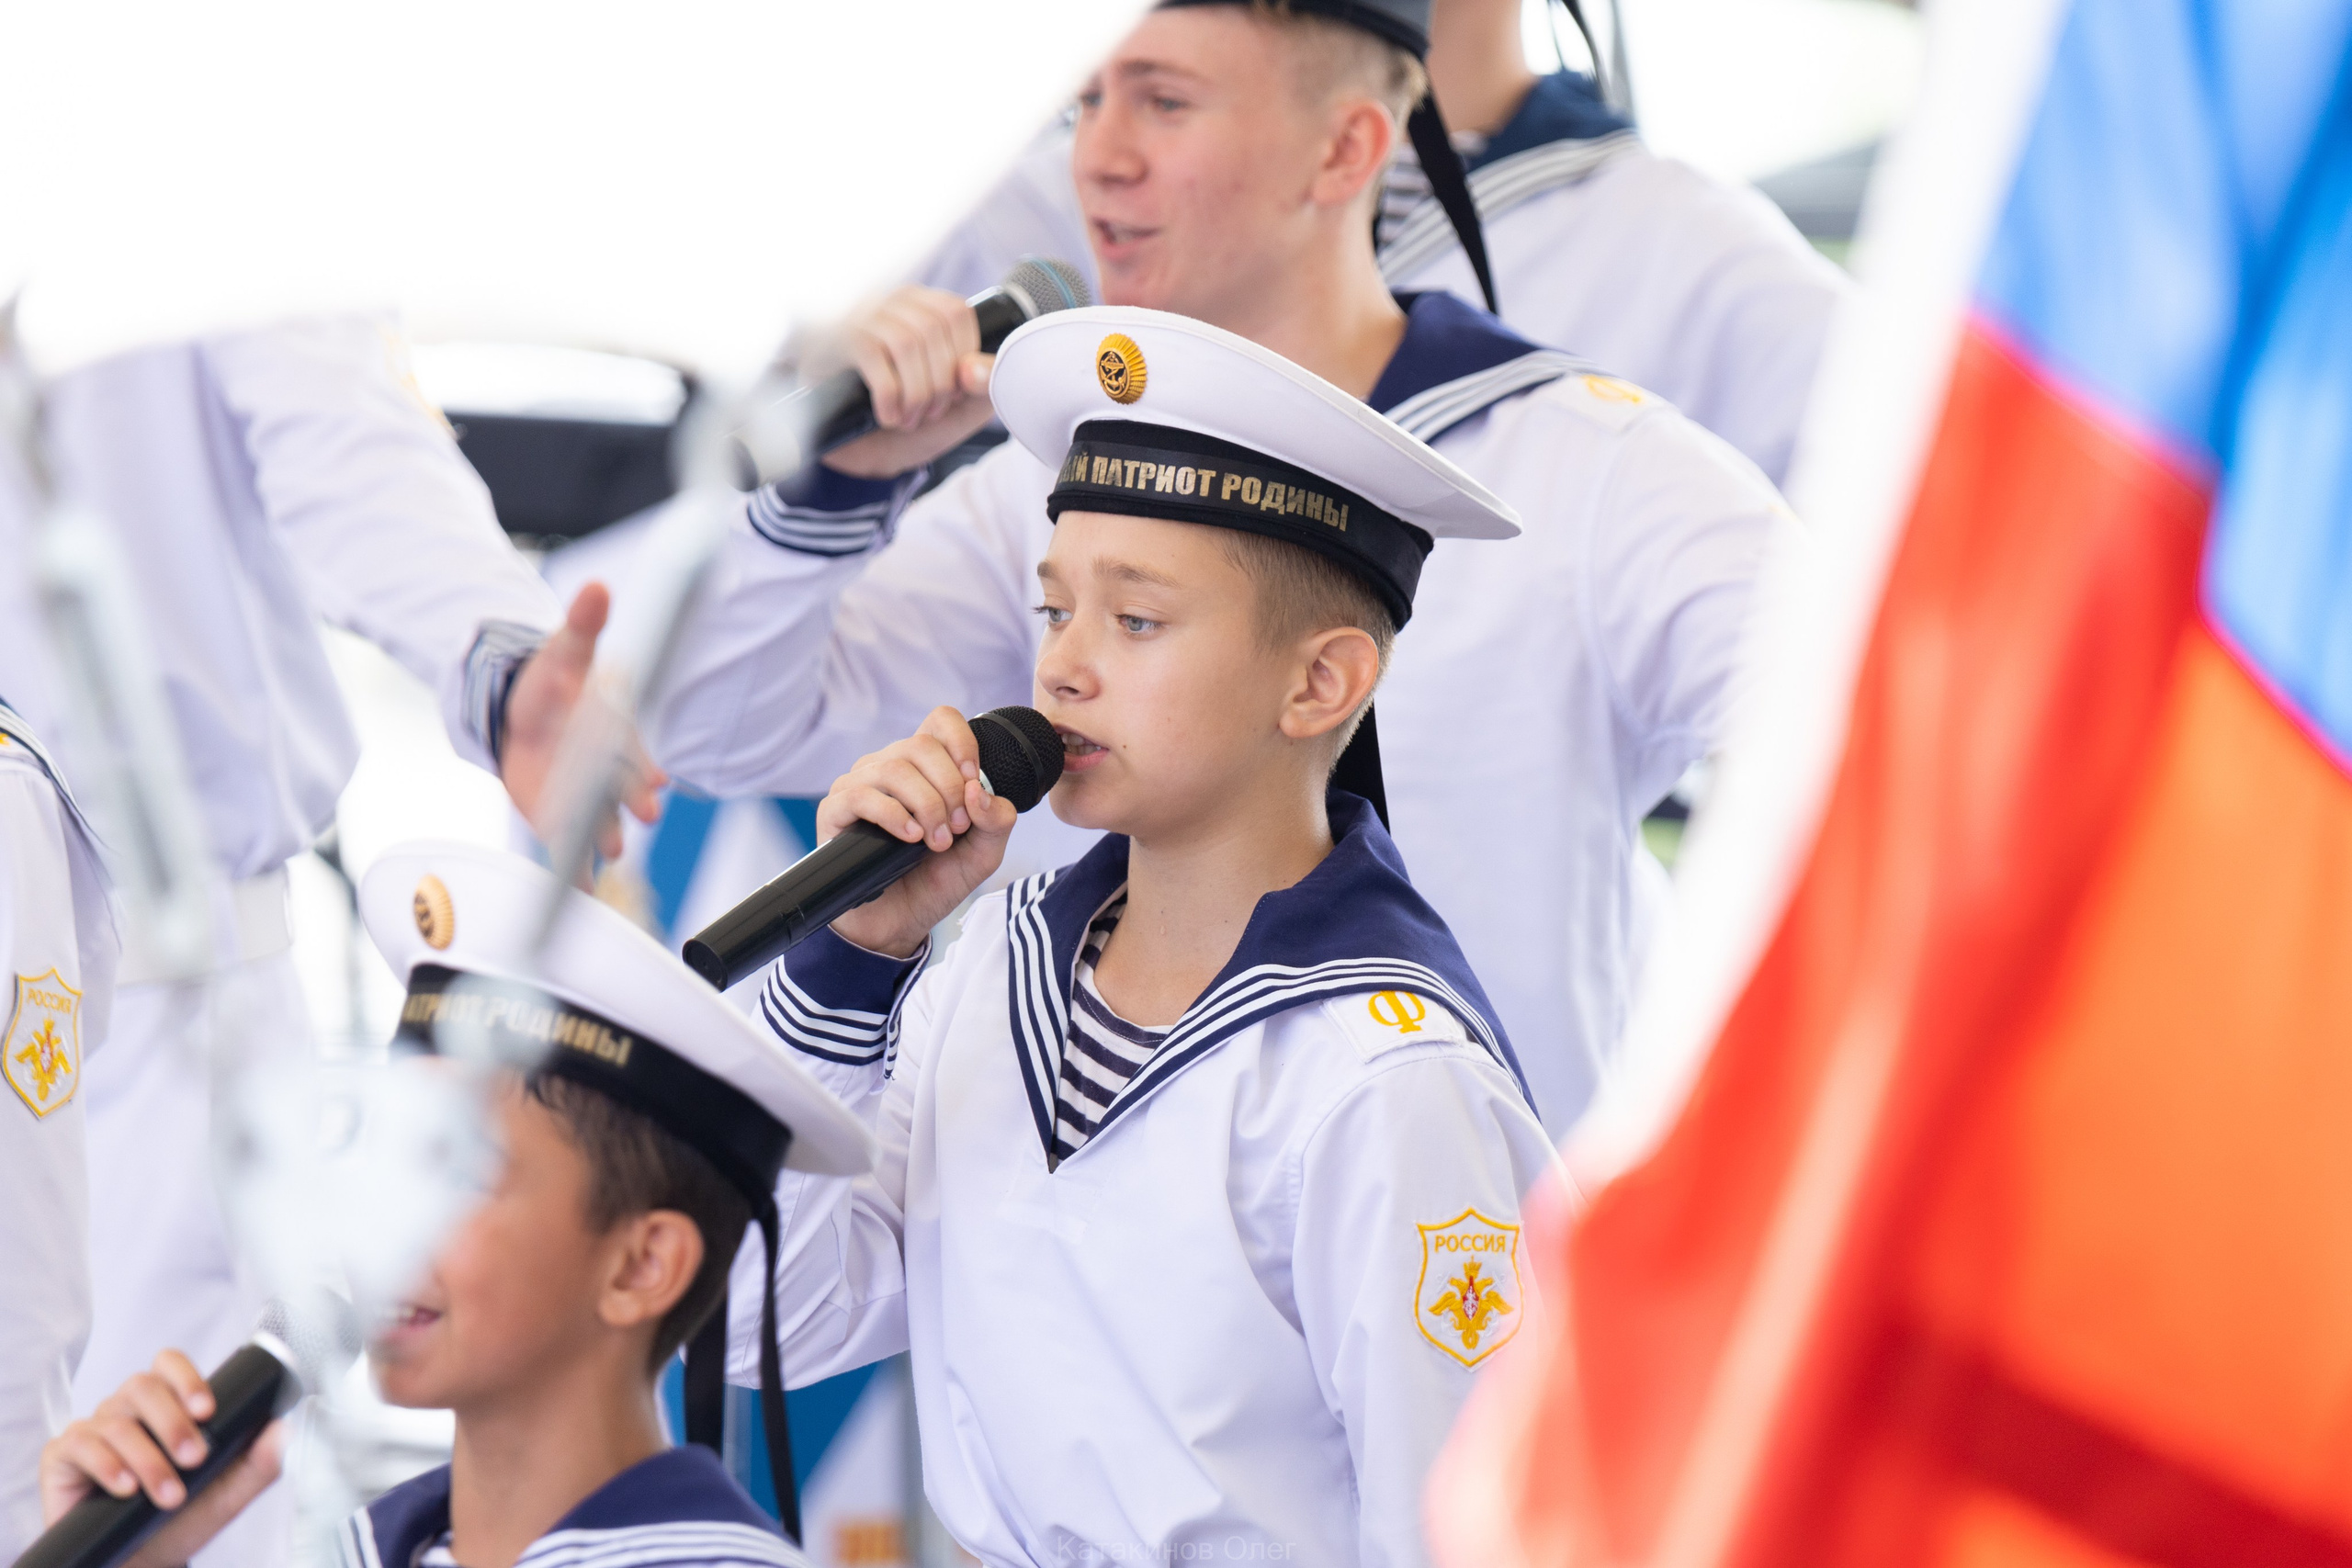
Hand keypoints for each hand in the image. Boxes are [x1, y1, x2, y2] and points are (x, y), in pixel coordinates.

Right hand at [39, 1350, 287, 1567]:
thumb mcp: (228, 1494)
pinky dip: (106, 1466)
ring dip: (147, 1459)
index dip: (186, 1378)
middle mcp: (126, 1411)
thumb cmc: (181, 1521)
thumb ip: (260, 1463)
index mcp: (165, 1406)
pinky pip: (79, 1444)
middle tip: (194, 1460)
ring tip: (167, 1495)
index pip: (168, 1364)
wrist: (141, 1563)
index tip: (208, 1410)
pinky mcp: (62, 1457)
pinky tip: (125, 1488)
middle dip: (173, 1423)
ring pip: (116, 1422)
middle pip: (142, 1387)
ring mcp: (92, 1431)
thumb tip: (282, 1430)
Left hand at [500, 582, 665, 859]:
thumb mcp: (564, 653)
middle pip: (624, 790)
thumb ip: (583, 625)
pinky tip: (577, 889)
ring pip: (604, 821)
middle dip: (633, 801)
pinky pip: (573, 849)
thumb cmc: (553, 686)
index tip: (654, 780)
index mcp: (615, 734)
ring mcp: (588, 800)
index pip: (633, 752)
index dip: (642, 766)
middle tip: (642, 813)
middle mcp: (609, 772)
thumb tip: (597, 587)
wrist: (520, 717)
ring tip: (609, 847)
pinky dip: (576, 872)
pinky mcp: (561, 820)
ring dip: (607, 836)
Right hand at [818, 287, 998, 478]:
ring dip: (915, 393)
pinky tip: (889, 417)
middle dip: (941, 382)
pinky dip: (889, 397)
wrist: (855, 445)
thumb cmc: (909, 415)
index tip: (957, 391)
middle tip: (932, 414)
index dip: (964, 354)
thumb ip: (981, 385)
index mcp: (921, 306)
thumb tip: (977, 369)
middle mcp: (890, 302)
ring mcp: (860, 318)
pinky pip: (873, 359)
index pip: (956, 311)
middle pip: (932, 328)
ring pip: (905, 343)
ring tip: (911, 419)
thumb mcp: (958, 405)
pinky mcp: (837, 341)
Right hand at [822, 706, 1017, 957]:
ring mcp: (860, 785)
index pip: (941, 720)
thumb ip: (996, 820)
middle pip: (921, 744)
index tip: (974, 782)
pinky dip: (892, 815)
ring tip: (936, 842)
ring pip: (893, 768)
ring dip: (925, 805)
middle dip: (949, 788)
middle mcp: (890, 766)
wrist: (901, 922)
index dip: (962, 742)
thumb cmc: (937, 878)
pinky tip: (910, 838)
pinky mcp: (835, 811)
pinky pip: (860, 795)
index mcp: (926, 765)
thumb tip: (979, 790)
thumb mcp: (983, 852)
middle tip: (957, 828)